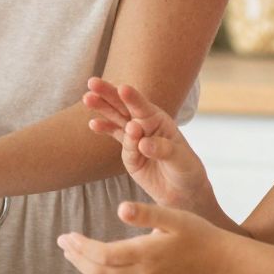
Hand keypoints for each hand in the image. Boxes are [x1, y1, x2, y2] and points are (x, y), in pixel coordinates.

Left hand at [57, 201, 231, 273]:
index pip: (103, 255)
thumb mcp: (174, 216)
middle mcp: (142, 272)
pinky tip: (95, 262)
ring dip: (85, 266)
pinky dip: (100, 273)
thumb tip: (121, 207)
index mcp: (145, 254)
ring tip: (70, 252)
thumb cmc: (200, 235)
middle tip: (62, 242)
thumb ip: (146, 213)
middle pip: (99, 270)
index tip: (68, 236)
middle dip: (77, 257)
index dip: (81, 247)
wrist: (221, 261)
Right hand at [81, 78, 210, 209]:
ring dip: (101, 108)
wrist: (182, 190)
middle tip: (92, 82)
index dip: (133, 98)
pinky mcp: (128, 153)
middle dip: (108, 94)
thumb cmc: (186, 169)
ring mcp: (135, 138)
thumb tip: (142, 143)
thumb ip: (162, 149)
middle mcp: (145, 125)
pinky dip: (104, 129)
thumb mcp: (180, 159)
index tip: (123, 88)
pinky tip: (93, 124)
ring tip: (87, 98)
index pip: (144, 108)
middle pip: (124, 107)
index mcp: (160, 120)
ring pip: (116, 119)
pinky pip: (116, 139)